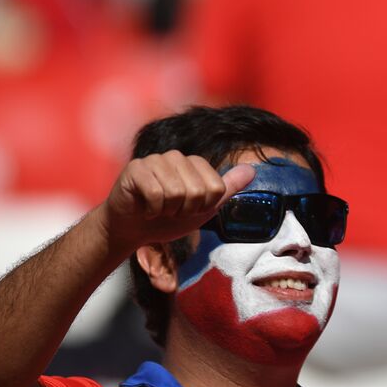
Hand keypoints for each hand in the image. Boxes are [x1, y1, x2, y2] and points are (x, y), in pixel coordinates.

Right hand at [101, 151, 254, 252]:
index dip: (202, 207)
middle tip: (170, 210)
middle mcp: (176, 157)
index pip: (216, 189)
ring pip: (176, 192)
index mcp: (195, 164)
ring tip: (157, 208)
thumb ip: (228, 188)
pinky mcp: (136, 169)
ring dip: (167, 210)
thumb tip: (252, 169)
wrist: (133, 230)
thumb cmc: (167, 218)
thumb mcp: (204, 208)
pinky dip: (151, 209)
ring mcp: (155, 160)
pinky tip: (144, 207)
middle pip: (197, 190)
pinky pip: (156, 193)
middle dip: (184, 210)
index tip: (187, 209)